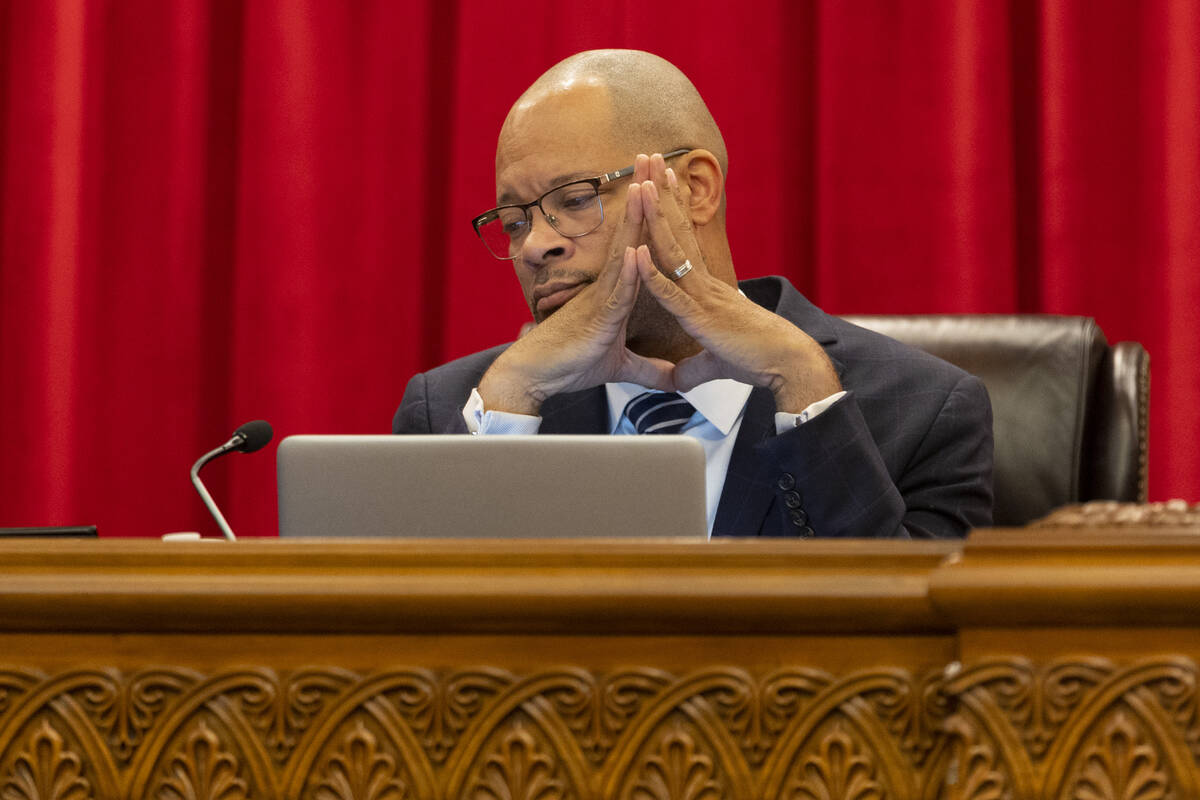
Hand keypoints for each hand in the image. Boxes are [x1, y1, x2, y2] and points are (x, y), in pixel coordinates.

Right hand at [478, 159, 674, 414]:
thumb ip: (646, 368)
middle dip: (644, 196)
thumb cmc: (570, 365)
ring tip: (645, 184)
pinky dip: (627, 272)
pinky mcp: (597, 318)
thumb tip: (670, 378)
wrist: (536, 377)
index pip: (639, 244)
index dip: (652, 215)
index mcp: (617, 291)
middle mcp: (609, 285)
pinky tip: (636, 250)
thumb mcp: (619, 367)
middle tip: (652, 156)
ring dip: (635, 219)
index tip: (663, 183)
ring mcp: (602, 297)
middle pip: (631, 233)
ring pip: (623, 251)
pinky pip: (616, 292)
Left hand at [633, 154, 841, 412]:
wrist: (786, 366)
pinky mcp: (700, 319)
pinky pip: (671, 294)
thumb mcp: (715, 364)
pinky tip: (636, 254)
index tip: (660, 180)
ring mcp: (702, 297)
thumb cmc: (756, 359)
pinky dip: (652, 275)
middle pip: (678, 230)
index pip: (685, 239)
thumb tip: (679, 381)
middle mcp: (704, 284)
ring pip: (673, 252)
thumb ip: (694, 368)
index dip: (672, 209)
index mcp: (707, 287)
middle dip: (661, 195)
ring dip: (655, 219)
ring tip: (640, 187)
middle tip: (648, 160)